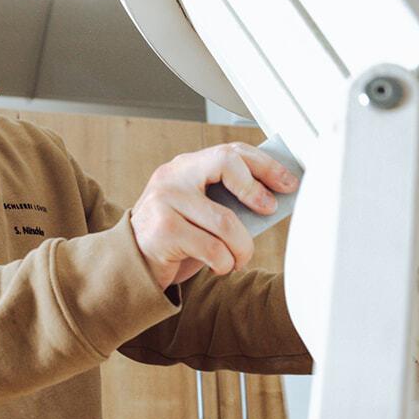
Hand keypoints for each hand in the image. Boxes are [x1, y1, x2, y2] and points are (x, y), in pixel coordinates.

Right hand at [129, 143, 299, 289]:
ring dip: (242, 247)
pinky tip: (220, 267)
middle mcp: (172, 176)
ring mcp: (165, 201)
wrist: (131, 265)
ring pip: (226, 221)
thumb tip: (274, 202)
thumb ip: (226, 201)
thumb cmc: (176, 239)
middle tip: (269, 210)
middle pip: (226, 164)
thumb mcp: (200, 213)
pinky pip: (213, 249)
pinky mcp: (163, 230)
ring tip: (240, 258)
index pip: (230, 152)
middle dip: (256, 188)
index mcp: (185, 167)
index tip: (288, 183)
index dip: (265, 165)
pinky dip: (225, 263)